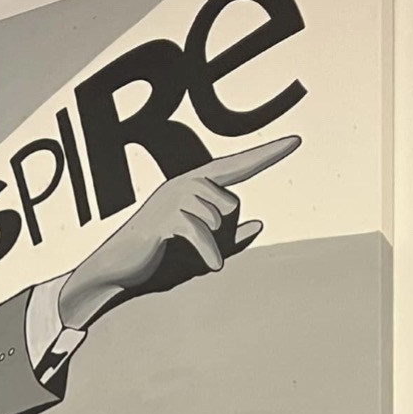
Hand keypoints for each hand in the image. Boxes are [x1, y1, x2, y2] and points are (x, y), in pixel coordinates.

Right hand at [58, 135, 301, 328]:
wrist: (116, 272)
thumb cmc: (156, 261)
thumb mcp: (200, 252)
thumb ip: (230, 240)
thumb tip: (260, 224)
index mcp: (193, 187)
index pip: (236, 167)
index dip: (267, 154)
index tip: (296, 141)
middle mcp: (184, 184)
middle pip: (232, 202)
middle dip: (221, 231)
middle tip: (192, 246)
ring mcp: (173, 198)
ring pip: (218, 216)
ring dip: (210, 242)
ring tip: (184, 251)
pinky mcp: (166, 216)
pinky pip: (203, 233)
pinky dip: (209, 253)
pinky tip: (211, 268)